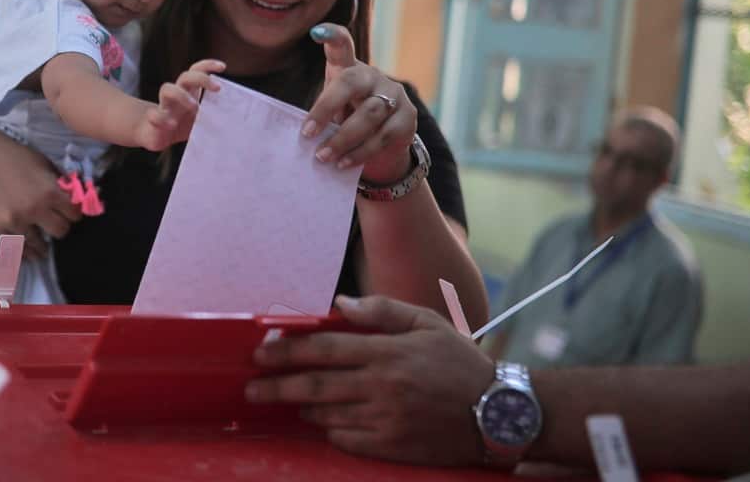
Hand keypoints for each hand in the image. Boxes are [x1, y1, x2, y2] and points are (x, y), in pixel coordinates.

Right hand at [0, 119, 81, 259]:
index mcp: (50, 191)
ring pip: (40, 244)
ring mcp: (16, 221)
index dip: (74, 211)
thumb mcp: (42, 164)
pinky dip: (25, 250)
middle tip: (55, 222)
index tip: (70, 211)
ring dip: (43, 242)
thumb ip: (59, 183)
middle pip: (61, 231)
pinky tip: (29, 253)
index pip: (75, 214)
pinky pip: (17, 247)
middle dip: (61, 225)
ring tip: (44, 247)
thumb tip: (75, 196)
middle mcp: (35, 209)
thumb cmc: (12, 155)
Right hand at [134, 59, 225, 151]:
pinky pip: (154, 114)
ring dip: (182, 95)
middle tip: (217, 88)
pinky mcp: (153, 120)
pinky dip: (162, 118)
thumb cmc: (181, 125)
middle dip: (201, 78)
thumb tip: (237, 120)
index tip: (223, 67)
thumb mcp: (199, 120)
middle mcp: (176, 95)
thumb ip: (213, 116)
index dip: (208, 65)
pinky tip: (171, 125)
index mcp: (188, 92)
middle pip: (185, 76)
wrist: (155, 136)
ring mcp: (163, 106)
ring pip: (167, 88)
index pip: (196, 71)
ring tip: (194, 107)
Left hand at [246, 295, 493, 465]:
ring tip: (285, 400)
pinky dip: (328, 429)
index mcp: (387, 352)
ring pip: (326, 413)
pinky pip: (346, 439)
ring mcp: (385, 420)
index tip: (262, 351)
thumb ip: (382, 310)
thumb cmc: (460, 363)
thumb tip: (341, 303)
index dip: (288, 349)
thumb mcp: (427, 323)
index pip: (324, 348)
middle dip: (276, 385)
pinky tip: (321, 421)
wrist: (499, 414)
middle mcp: (381, 386)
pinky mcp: (391, 447)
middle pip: (315, 384)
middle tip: (251, 388)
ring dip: (300, 406)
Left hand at [303, 24, 417, 180]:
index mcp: (350, 68)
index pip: (342, 45)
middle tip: (307, 135)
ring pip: (368, 115)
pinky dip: (360, 153)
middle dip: (326, 108)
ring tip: (322, 156)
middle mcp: (373, 76)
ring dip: (343, 139)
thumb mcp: (334, 108)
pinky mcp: (407, 117)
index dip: (332, 36)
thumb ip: (324, 111)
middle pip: (350, 83)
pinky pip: (383, 136)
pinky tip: (343, 164)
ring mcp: (394, 94)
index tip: (317, 32)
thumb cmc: (349, 118)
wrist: (385, 141)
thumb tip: (305, 134)